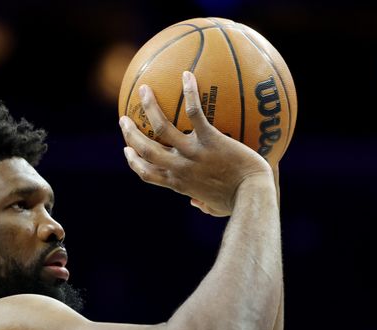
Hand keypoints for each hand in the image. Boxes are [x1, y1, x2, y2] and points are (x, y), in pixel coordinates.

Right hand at [120, 71, 271, 216]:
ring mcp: (193, 153)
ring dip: (149, 107)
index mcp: (178, 183)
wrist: (252, 195)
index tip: (127, 150)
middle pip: (145, 148)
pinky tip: (187, 75)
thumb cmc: (238, 202)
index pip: (147, 173)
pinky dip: (189, 92)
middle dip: (131, 133)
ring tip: (144, 91)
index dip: (133, 161)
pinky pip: (195, 112)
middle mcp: (179, 167)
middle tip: (125, 119)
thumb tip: (197, 205)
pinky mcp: (210, 140)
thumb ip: (202, 205)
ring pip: (161, 127)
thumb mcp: (214, 208)